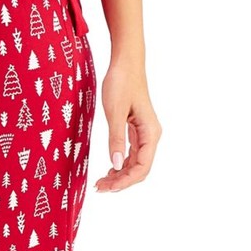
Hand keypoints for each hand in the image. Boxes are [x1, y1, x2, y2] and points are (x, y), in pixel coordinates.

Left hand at [94, 60, 160, 191]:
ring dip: (120, 174)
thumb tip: (117, 164)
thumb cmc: (121, 83)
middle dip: (121, 181)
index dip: (126, 181)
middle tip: (100, 188)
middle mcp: (151, 135)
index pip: (142, 166)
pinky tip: (110, 168)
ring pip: (136, 162)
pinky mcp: (136, 128)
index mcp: (150, 132)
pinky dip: (121, 163)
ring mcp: (145, 132)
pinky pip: (132, 152)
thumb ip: (116, 139)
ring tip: (101, 182)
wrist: (125, 62)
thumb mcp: (115, 112)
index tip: (108, 188)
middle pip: (140, 168)